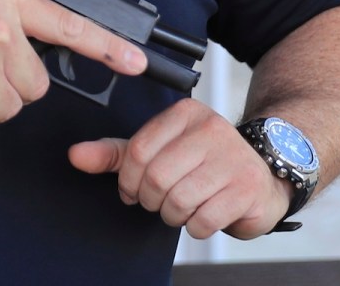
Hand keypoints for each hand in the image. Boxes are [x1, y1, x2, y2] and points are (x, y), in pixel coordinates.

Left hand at [68, 99, 292, 238]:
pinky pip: (203, 220)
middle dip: (150, 199)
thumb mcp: (158, 150)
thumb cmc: (204, 162)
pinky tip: (204, 214)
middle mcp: (211, 129)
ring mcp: (233, 158)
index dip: (127, 180)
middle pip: (156, 178)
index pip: (137, 150)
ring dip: (172, 215)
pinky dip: (196, 226)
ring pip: (178, 201)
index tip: (132, 189)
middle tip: (160, 200)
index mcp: (185, 114)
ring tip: (183, 206)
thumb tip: (76, 155)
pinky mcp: (247, 188)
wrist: (263, 173)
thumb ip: (117, 153)